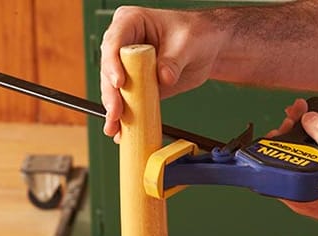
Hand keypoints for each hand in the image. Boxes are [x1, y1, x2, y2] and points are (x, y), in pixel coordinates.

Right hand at [100, 6, 225, 141]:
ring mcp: (129, 66)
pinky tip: (121, 130)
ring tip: (115, 127)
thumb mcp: (187, 43)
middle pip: (109, 70)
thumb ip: (174, 60)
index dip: (112, 63)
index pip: (114, 42)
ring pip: (113, 89)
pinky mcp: (137, 85)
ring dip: (114, 110)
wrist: (208, 49)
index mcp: (131, 22)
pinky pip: (128, 101)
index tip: (119, 82)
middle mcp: (124, 44)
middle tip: (115, 112)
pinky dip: (125, 117)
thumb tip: (163, 77)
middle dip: (110, 93)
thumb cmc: (196, 34)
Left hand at [272, 101, 317, 222]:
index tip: (294, 117)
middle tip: (306, 114)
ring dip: (307, 140)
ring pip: (298, 162)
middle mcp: (299, 197)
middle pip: (284, 157)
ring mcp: (309, 198)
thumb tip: (308, 118)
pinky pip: (311, 169)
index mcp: (298, 191)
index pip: (271, 157)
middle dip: (293, 131)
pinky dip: (317, 152)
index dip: (280, 132)